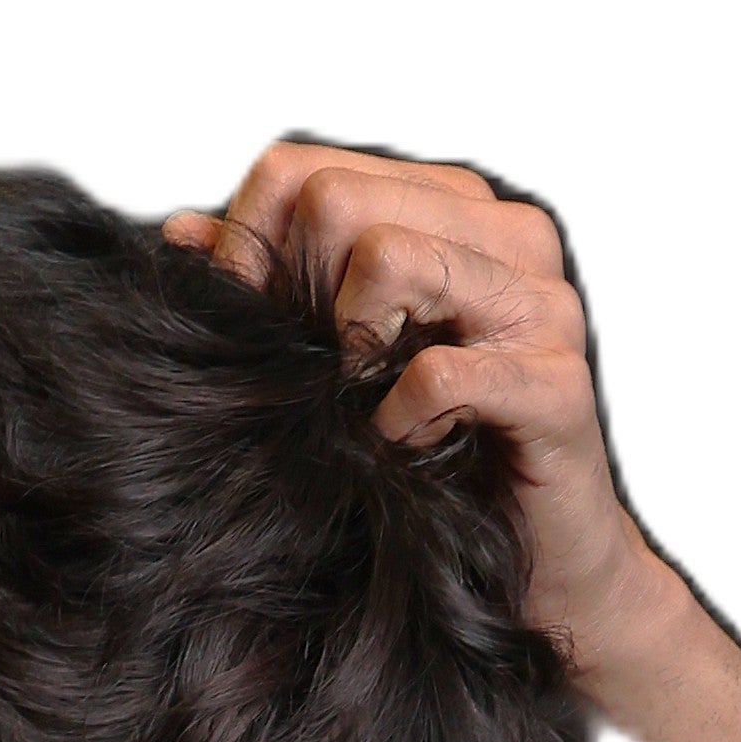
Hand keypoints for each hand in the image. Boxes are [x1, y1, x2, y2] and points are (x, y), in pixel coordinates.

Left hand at [165, 141, 682, 695]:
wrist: (544, 571)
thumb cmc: (441, 461)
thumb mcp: (342, 362)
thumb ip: (275, 289)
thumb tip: (182, 234)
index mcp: (453, 209)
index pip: (307, 170)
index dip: (250, 249)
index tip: (247, 329)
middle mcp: (506, 235)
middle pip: (336, 201)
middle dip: (298, 298)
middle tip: (318, 378)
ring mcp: (541, 304)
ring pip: (388, 258)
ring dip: (351, 353)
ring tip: (368, 409)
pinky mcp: (557, 386)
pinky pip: (438, 373)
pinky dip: (399, 422)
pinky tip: (407, 451)